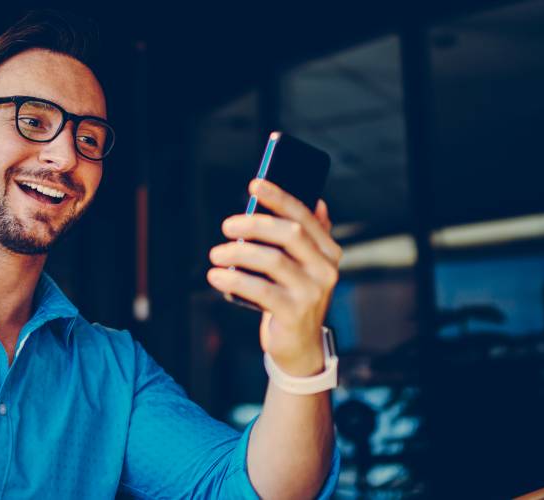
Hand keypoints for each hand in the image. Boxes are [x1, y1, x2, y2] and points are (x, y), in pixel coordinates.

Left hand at [207, 179, 342, 376]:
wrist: (300, 347)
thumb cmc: (294, 298)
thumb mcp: (303, 267)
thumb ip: (308, 237)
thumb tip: (317, 201)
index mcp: (328, 251)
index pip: (304, 216)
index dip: (279, 198)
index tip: (254, 185)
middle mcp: (326, 269)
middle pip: (289, 234)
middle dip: (254, 224)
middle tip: (227, 226)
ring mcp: (312, 292)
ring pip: (272, 260)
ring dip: (238, 253)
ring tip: (216, 254)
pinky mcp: (295, 313)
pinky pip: (260, 290)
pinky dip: (234, 280)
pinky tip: (215, 276)